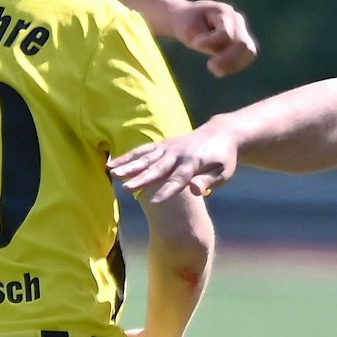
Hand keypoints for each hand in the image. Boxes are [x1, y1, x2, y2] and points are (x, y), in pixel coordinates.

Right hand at [109, 122, 241, 202]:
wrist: (221, 133)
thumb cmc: (223, 158)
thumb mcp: (223, 173)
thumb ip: (208, 182)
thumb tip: (194, 190)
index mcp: (194, 162)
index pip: (179, 179)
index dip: (167, 191)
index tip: (154, 203)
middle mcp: (178, 153)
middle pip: (158, 168)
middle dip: (141, 179)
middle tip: (125, 189)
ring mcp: (169, 147)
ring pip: (146, 157)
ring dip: (129, 165)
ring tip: (112, 173)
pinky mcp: (162, 145)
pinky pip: (143, 150)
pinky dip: (128, 156)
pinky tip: (113, 164)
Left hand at [173, 0, 258, 76]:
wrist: (188, 18)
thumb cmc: (185, 23)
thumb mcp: (189, 30)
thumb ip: (207, 43)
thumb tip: (221, 54)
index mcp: (222, 11)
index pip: (225, 34)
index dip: (210, 43)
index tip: (194, 44)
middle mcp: (236, 19)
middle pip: (243, 44)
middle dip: (228, 60)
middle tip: (211, 67)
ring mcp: (242, 29)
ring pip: (249, 51)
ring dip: (233, 64)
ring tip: (216, 71)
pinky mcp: (243, 40)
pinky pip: (247, 56)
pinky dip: (235, 65)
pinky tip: (221, 69)